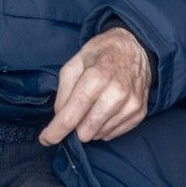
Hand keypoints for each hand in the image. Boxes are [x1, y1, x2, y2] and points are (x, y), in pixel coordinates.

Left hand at [39, 28, 151, 145]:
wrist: (134, 47)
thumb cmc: (101, 54)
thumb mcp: (74, 63)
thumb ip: (63, 91)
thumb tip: (60, 117)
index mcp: (96, 77)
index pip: (72, 115)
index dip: (56, 131)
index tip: (45, 139)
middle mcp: (116, 93)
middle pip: (85, 131)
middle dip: (76, 125)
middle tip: (78, 110)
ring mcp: (131, 104)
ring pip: (99, 135)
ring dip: (91, 126)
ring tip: (95, 105)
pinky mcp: (140, 113)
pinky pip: (113, 134)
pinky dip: (105, 126)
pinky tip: (106, 109)